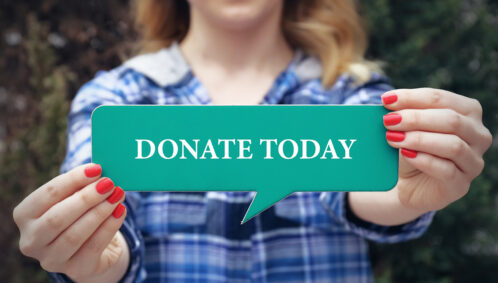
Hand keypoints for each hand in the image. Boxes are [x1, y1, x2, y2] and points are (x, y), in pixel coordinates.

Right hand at [13, 164, 128, 281]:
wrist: (91, 249)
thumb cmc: (78, 215)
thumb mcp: (74, 198)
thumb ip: (81, 186)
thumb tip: (99, 172)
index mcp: (25, 215)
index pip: (47, 195)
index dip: (72, 180)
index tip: (96, 169)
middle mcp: (32, 240)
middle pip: (57, 218)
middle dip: (86, 198)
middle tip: (109, 183)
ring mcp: (51, 259)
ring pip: (75, 235)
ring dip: (100, 212)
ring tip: (118, 195)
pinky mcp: (75, 269)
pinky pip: (94, 247)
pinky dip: (109, 226)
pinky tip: (120, 211)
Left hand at [381, 88, 492, 211]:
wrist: (410, 185)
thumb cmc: (412, 150)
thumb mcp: (407, 129)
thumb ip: (402, 114)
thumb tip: (387, 102)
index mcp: (468, 112)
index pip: (442, 99)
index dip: (413, 97)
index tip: (386, 100)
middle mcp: (478, 135)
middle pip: (452, 120)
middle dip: (416, 118)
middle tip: (388, 120)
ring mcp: (473, 162)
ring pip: (453, 145)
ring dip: (419, 139)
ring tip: (393, 138)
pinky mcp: (461, 185)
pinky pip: (447, 170)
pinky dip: (424, 160)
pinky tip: (406, 154)